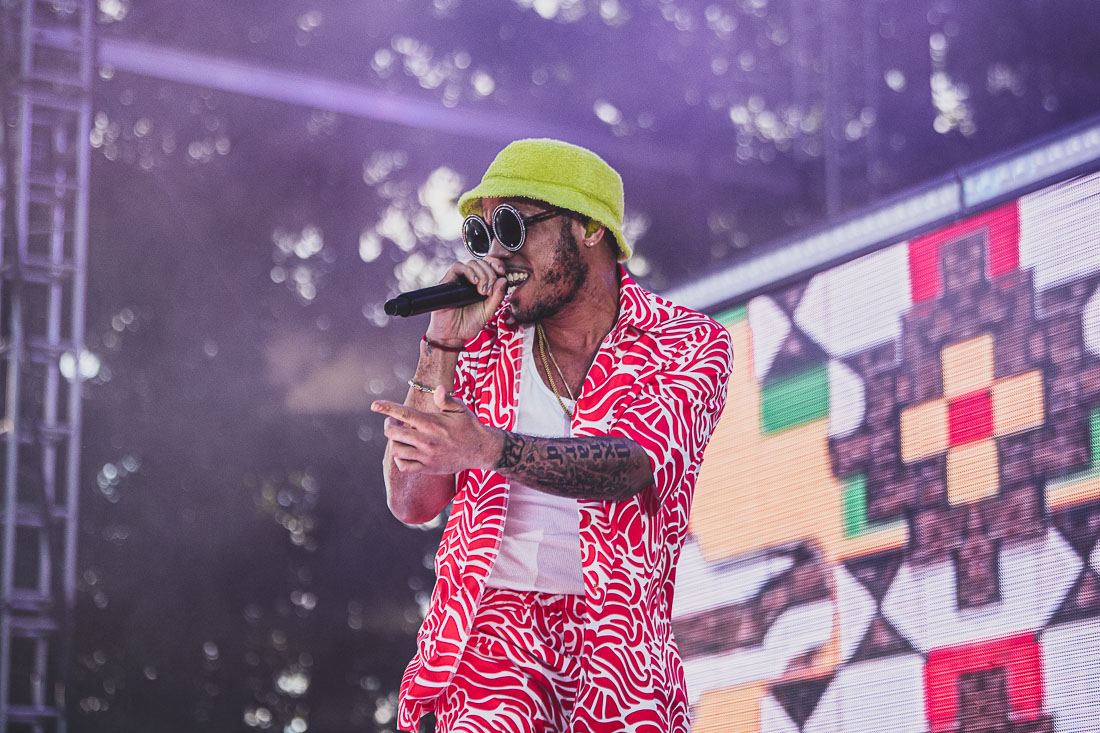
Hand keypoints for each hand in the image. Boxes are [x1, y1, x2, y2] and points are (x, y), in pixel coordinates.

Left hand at [372, 387, 502, 473]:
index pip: (403, 413)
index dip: (386, 408)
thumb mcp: (460, 409)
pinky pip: (404, 466)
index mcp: (432, 423)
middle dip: (388, 425)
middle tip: (393, 421)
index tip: (374, 405)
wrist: (481, 450)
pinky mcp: (428, 468)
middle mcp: (426, 440)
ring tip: (400, 436)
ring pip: (396, 450)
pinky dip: (400, 459)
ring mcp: (426, 456)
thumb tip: (438, 389)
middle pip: (393, 433)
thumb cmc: (470, 426)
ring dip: (394, 441)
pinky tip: (405, 451)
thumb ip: (446, 399)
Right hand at [425, 258, 507, 346]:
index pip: (489, 265)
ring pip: (471, 263)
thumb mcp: (489, 311)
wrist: (453, 336)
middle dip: (490, 273)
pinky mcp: (448, 282)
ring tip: (483, 290)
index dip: (496, 264)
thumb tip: (503, 279)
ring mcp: (458, 280)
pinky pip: (457, 267)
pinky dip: (468, 271)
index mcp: (481, 284)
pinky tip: (474, 283)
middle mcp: (469, 280)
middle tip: (489, 291)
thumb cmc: (469, 324)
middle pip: (482, 262)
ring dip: (481, 273)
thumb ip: (497, 296)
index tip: (501, 272)